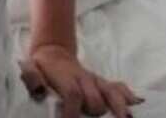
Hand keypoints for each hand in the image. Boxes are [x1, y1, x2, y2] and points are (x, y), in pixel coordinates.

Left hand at [19, 44, 142, 116]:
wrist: (54, 53)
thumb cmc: (41, 66)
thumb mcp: (29, 69)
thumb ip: (31, 78)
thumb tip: (39, 90)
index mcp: (66, 77)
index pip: (73, 94)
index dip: (73, 111)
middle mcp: (84, 78)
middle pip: (95, 97)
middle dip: (97, 113)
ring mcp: (96, 80)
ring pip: (111, 91)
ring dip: (119, 106)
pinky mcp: (102, 82)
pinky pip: (118, 87)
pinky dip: (128, 95)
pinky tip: (136, 105)